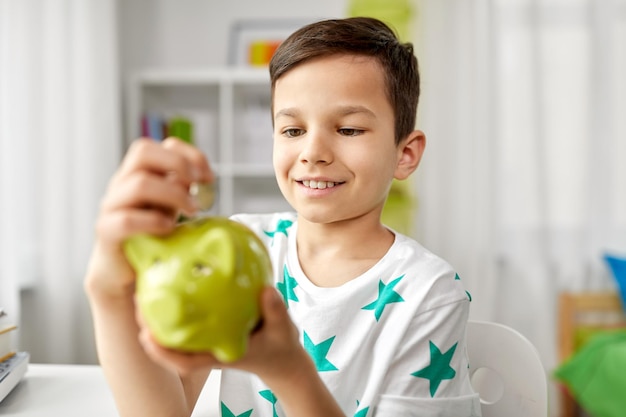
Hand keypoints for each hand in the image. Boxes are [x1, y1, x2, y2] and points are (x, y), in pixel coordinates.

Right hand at [85, 137, 212, 298]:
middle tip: (198, 187)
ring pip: (139, 184)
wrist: (122, 269)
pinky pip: (126, 220)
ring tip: (191, 211)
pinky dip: (153, 222)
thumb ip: (181, 188)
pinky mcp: (107, 231)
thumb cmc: (150, 233)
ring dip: (173, 195)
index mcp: (140, 172)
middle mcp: (123, 182)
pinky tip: (168, 229)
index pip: (163, 145)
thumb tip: (202, 177)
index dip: (191, 155)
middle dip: (178, 164)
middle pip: (143, 152)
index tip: (209, 178)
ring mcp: (112, 205)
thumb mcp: (170, 205)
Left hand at [138, 287, 311, 385]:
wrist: (283, 358)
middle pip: (172, 347)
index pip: (186, 363)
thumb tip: (266, 290)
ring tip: (148, 289)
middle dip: (150, 329)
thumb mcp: (283, 330)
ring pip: (177, 333)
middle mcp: (210, 350)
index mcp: (222, 355)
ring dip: (159, 316)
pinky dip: (179, 306)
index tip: (145, 335)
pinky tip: (176, 283)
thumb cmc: (280, 347)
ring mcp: (209, 342)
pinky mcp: (212, 332)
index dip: (162, 353)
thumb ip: (275, 311)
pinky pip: (190, 321)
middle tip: (138, 303)